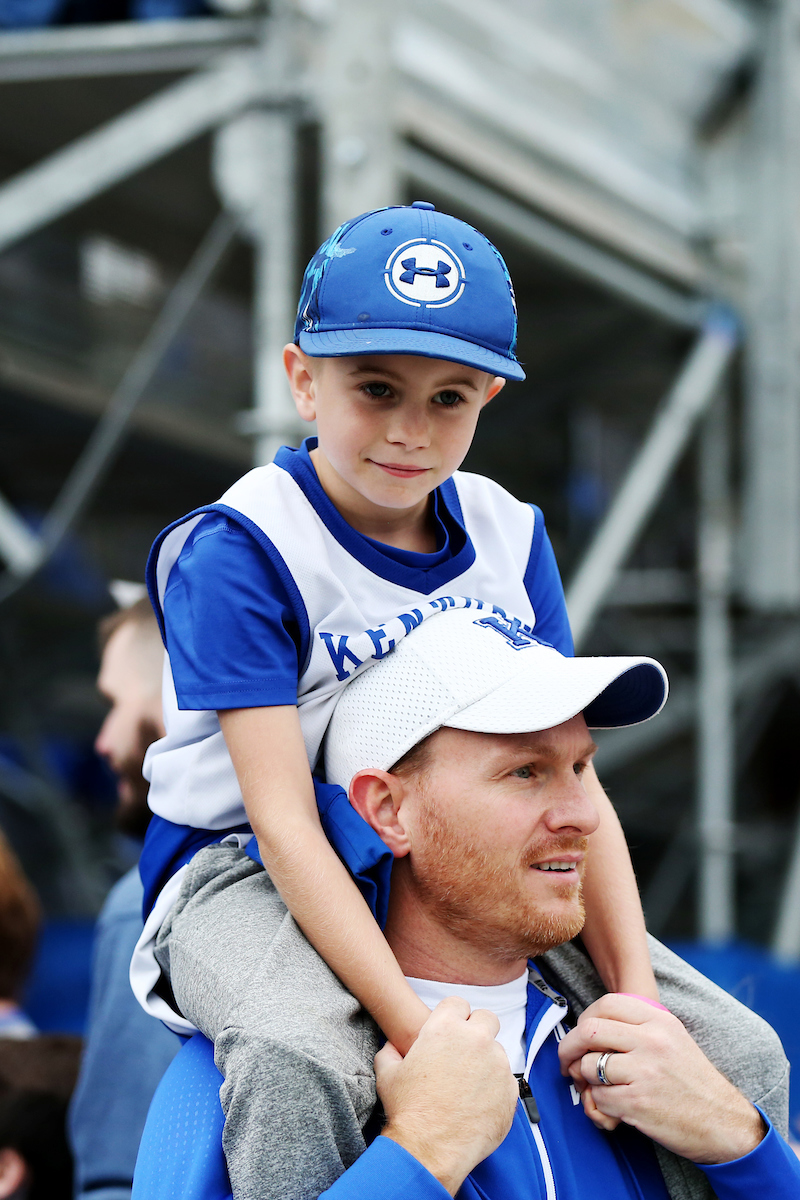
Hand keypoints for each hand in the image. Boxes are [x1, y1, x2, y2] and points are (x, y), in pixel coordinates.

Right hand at [376, 996, 517, 1194]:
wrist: (430, 1150)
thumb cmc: (408, 1111)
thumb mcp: (387, 1074)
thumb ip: (390, 1051)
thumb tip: (392, 1047)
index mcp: (445, 1028)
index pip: (458, 1003)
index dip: (452, 1016)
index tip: (450, 1031)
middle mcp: (476, 1040)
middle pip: (486, 1018)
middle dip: (477, 1030)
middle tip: (464, 1052)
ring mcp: (497, 1064)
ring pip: (497, 1051)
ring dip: (486, 1061)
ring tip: (468, 1086)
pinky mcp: (510, 1090)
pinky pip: (506, 1080)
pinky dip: (495, 1088)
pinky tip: (478, 1104)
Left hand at [557, 994, 765, 1163]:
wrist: (723, 1123)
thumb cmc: (693, 1082)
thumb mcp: (673, 1038)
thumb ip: (638, 1026)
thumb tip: (592, 1026)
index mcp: (659, 1021)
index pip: (607, 1004)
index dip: (586, 1017)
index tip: (582, 1032)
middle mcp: (651, 1041)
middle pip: (589, 1031)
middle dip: (569, 1047)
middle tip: (567, 1061)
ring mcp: (643, 1072)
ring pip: (588, 1066)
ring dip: (585, 1080)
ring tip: (596, 1087)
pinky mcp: (637, 1102)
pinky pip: (598, 1098)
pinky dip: (598, 1105)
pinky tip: (612, 1107)